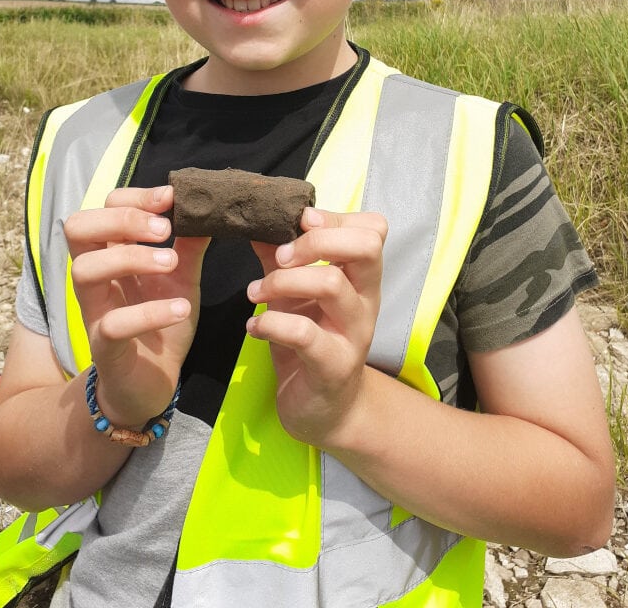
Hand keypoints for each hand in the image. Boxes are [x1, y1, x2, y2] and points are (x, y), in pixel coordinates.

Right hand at [64, 185, 208, 427]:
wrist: (153, 382)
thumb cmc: (161, 323)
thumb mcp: (181, 277)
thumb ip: (190, 243)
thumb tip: (210, 205)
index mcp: (109, 254)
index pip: (101, 208)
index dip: (132, 198)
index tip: (170, 199)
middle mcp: (94, 278)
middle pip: (78, 229)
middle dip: (122, 219)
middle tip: (164, 230)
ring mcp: (94, 311)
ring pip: (84, 270)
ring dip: (131, 258)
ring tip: (171, 262)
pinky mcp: (104, 347)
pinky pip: (113, 324)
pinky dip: (149, 313)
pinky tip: (181, 308)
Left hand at [248, 207, 386, 447]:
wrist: (326, 410)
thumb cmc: (312, 341)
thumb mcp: (296, 294)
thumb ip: (281, 258)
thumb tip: (256, 220)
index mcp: (361, 278)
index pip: (372, 229)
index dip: (336, 218)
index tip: (299, 225)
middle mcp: (366, 301)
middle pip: (365, 246)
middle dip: (315, 242)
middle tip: (280, 258)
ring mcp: (354, 334)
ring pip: (331, 284)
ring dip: (282, 281)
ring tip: (255, 293)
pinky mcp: (333, 366)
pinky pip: (304, 333)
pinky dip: (271, 323)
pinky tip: (254, 328)